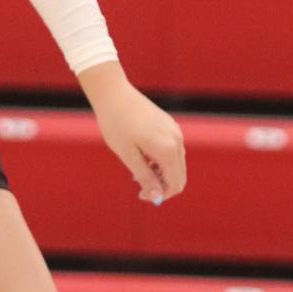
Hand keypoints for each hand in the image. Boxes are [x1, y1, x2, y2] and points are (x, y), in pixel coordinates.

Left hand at [92, 76, 186, 205]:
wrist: (114, 93)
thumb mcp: (128, 155)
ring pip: (176, 163)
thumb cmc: (116, 124)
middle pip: (179, 175)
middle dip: (161, 185)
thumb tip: (157, 197)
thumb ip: (145, 177)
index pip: (175, 184)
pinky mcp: (170, 125)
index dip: (160, 195)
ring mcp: (175, 131)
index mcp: (168, 150)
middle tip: (138, 184)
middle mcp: (177, 140)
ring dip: (160, 172)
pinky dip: (161, 159)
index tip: (140, 194)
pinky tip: (142, 154)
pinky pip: (172, 150)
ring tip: (137, 167)